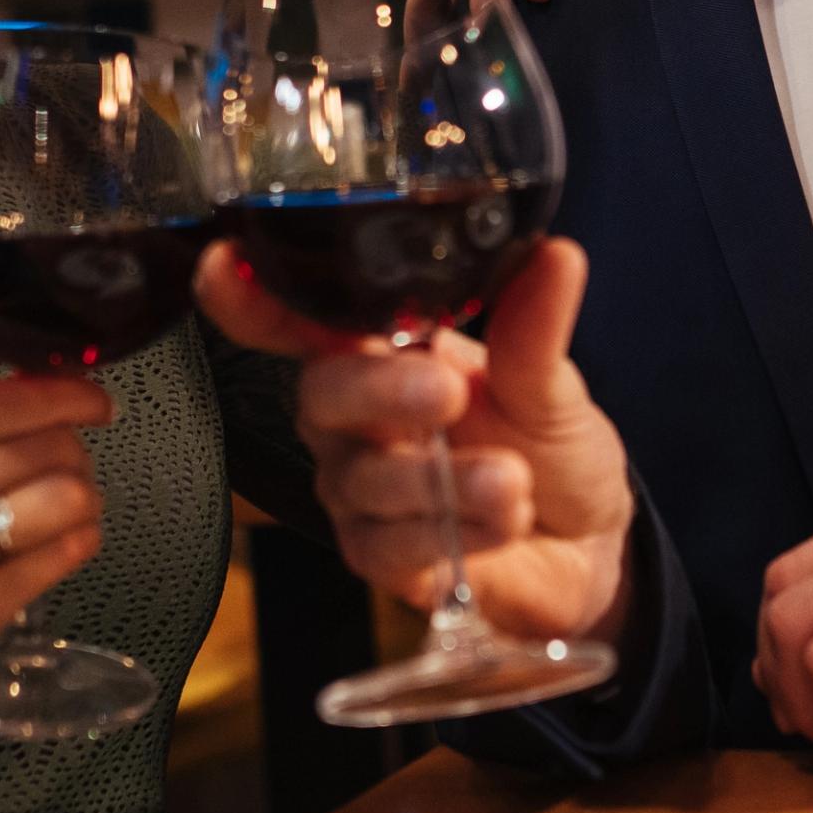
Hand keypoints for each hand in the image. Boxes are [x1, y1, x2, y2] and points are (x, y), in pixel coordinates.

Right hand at [0, 376, 114, 804]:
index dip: (75, 396)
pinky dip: (78, 545)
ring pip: (69, 498)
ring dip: (85, 505)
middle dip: (77, 459)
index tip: (96, 405)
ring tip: (67, 516)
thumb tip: (47, 398)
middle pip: (54, 446)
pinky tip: (61, 548)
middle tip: (70, 476)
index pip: (16, 396)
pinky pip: (63, 557)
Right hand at [195, 235, 635, 641]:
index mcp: (383, 353)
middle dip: (378, 392)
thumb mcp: (553, 384)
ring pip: (359, 478)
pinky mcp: (378, 555)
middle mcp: (355, 418)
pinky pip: (388, 545)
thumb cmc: (552, 450)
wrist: (587, 545)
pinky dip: (452, 530)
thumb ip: (536, 328)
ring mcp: (359, 488)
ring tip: (510, 480)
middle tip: (443, 393)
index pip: (304, 318)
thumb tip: (557, 257)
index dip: (253, 296)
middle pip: (322, 395)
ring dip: (438, 480)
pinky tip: (503, 518)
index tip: (224, 266)